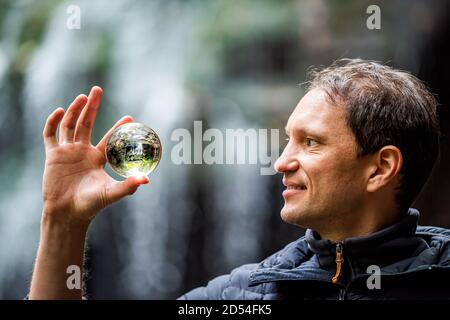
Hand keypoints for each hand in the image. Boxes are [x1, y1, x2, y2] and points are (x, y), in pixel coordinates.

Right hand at [42, 86, 148, 225]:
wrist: (67, 214)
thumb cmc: (91, 205)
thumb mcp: (112, 193)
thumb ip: (128, 186)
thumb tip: (147, 179)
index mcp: (97, 159)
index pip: (109, 138)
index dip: (118, 127)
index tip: (129, 117)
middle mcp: (82, 152)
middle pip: (86, 123)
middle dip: (92, 107)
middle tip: (98, 89)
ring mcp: (67, 152)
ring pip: (70, 125)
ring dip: (75, 110)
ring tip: (83, 96)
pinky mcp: (52, 156)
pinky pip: (50, 135)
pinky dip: (53, 122)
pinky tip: (59, 110)